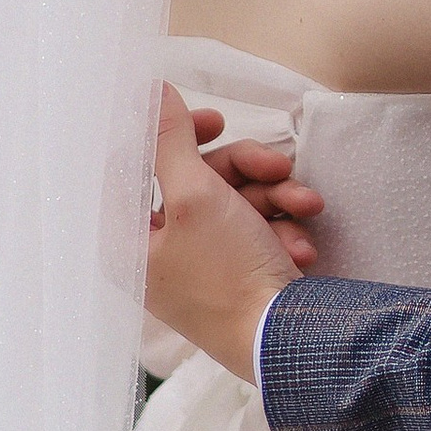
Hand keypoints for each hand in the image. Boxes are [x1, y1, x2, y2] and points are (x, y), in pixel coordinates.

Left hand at [147, 87, 304, 380]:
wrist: (285, 340)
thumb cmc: (225, 276)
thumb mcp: (195, 195)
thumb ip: (170, 138)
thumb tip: (148, 91)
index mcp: (129, 240)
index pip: (137, 167)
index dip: (175, 135)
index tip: (213, 121)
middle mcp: (159, 252)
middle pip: (195, 177)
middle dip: (244, 167)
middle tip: (275, 161)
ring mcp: (200, 263)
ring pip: (233, 197)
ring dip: (273, 195)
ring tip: (301, 205)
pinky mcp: (237, 271)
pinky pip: (255, 226)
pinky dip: (281, 225)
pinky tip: (301, 242)